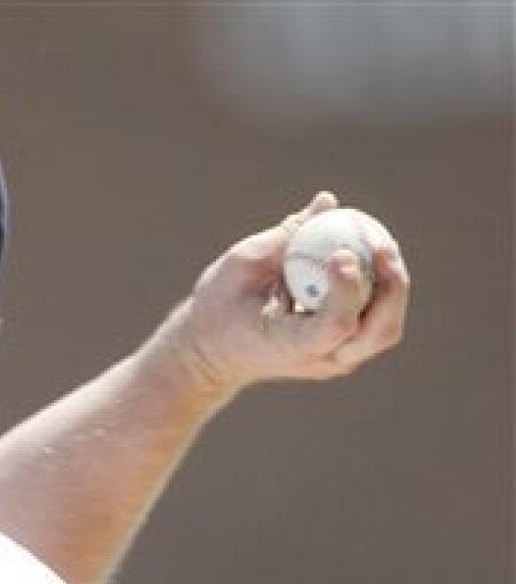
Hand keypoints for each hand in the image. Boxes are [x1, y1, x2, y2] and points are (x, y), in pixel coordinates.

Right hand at [164, 190, 409, 400]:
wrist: (213, 352)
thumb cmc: (220, 308)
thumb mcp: (242, 265)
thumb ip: (288, 235)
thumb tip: (329, 202)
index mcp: (289, 347)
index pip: (335, 325)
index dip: (347, 288)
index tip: (340, 253)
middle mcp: (319, 360)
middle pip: (378, 332)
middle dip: (392, 286)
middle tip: (382, 245)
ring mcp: (334, 359)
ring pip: (384, 328)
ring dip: (391, 284)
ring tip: (379, 245)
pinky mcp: (342, 347)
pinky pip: (375, 318)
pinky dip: (379, 285)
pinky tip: (370, 252)